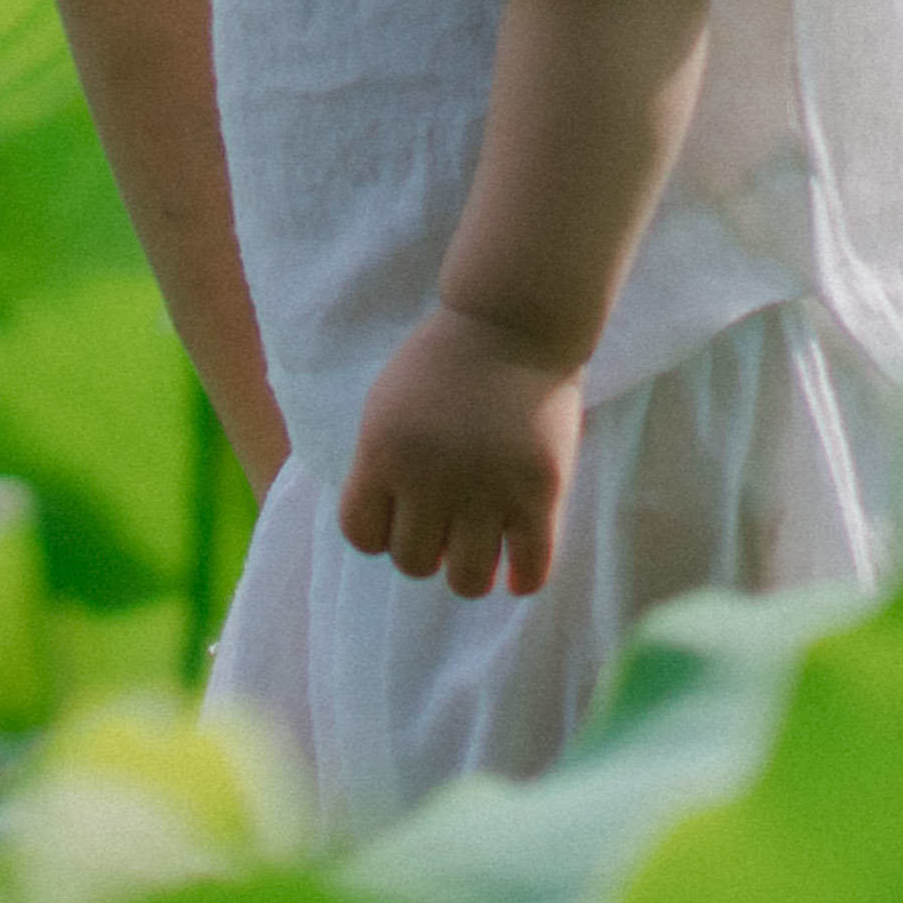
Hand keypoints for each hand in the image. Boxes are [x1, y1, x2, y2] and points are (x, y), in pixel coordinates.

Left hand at [336, 301, 588, 600]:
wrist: (510, 322)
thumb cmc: (444, 364)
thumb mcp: (385, 407)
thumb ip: (380, 465)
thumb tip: (381, 534)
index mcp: (383, 454)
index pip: (362, 535)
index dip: (379, 535)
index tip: (399, 519)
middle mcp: (429, 479)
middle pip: (412, 562)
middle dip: (425, 551)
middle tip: (446, 529)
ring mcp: (487, 488)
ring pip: (466, 580)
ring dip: (469, 573)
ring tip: (479, 550)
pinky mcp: (540, 491)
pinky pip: (532, 568)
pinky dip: (522, 580)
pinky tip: (517, 571)